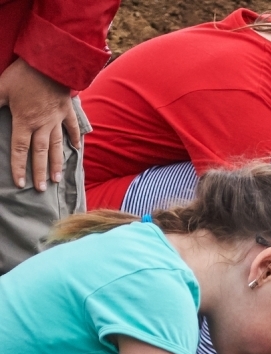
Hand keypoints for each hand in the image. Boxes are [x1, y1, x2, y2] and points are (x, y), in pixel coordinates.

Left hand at [0, 58, 80, 190]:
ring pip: (56, 146)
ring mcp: (56, 119)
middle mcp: (41, 125)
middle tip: (41, 189)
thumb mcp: (1, 88)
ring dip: (56, 164)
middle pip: (39, 153)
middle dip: (39, 172)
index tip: (20, 183)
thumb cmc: (22, 74)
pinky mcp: (66, 110)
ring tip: (57, 179)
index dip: (18, 167)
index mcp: (24, 121)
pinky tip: (76, 149)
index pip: (19, 149)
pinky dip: (75, 138)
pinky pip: (72, 127)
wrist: (48, 60)